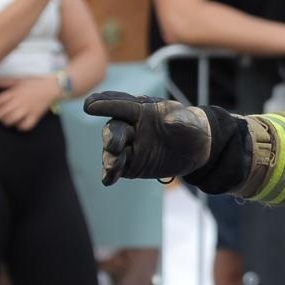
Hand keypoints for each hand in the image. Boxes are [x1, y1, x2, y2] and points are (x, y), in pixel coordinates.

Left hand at [0, 77, 61, 130]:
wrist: (52, 86)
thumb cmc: (34, 82)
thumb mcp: (18, 80)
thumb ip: (5, 83)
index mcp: (13, 92)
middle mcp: (18, 101)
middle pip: (1, 113)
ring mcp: (27, 109)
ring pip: (11, 120)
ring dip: (7, 122)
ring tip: (8, 120)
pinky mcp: (35, 115)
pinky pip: (25, 125)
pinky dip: (21, 127)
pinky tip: (20, 124)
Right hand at [83, 91, 211, 185]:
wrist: (195, 149)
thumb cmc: (191, 128)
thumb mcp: (191, 122)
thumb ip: (181, 120)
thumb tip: (170, 121)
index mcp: (142, 110)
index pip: (122, 105)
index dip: (106, 104)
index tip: (89, 105)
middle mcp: (131, 126)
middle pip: (115, 129)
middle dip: (111, 136)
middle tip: (113, 145)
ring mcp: (128, 146)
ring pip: (112, 151)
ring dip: (109, 158)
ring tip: (112, 167)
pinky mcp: (130, 163)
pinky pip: (116, 169)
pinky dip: (110, 174)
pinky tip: (107, 180)